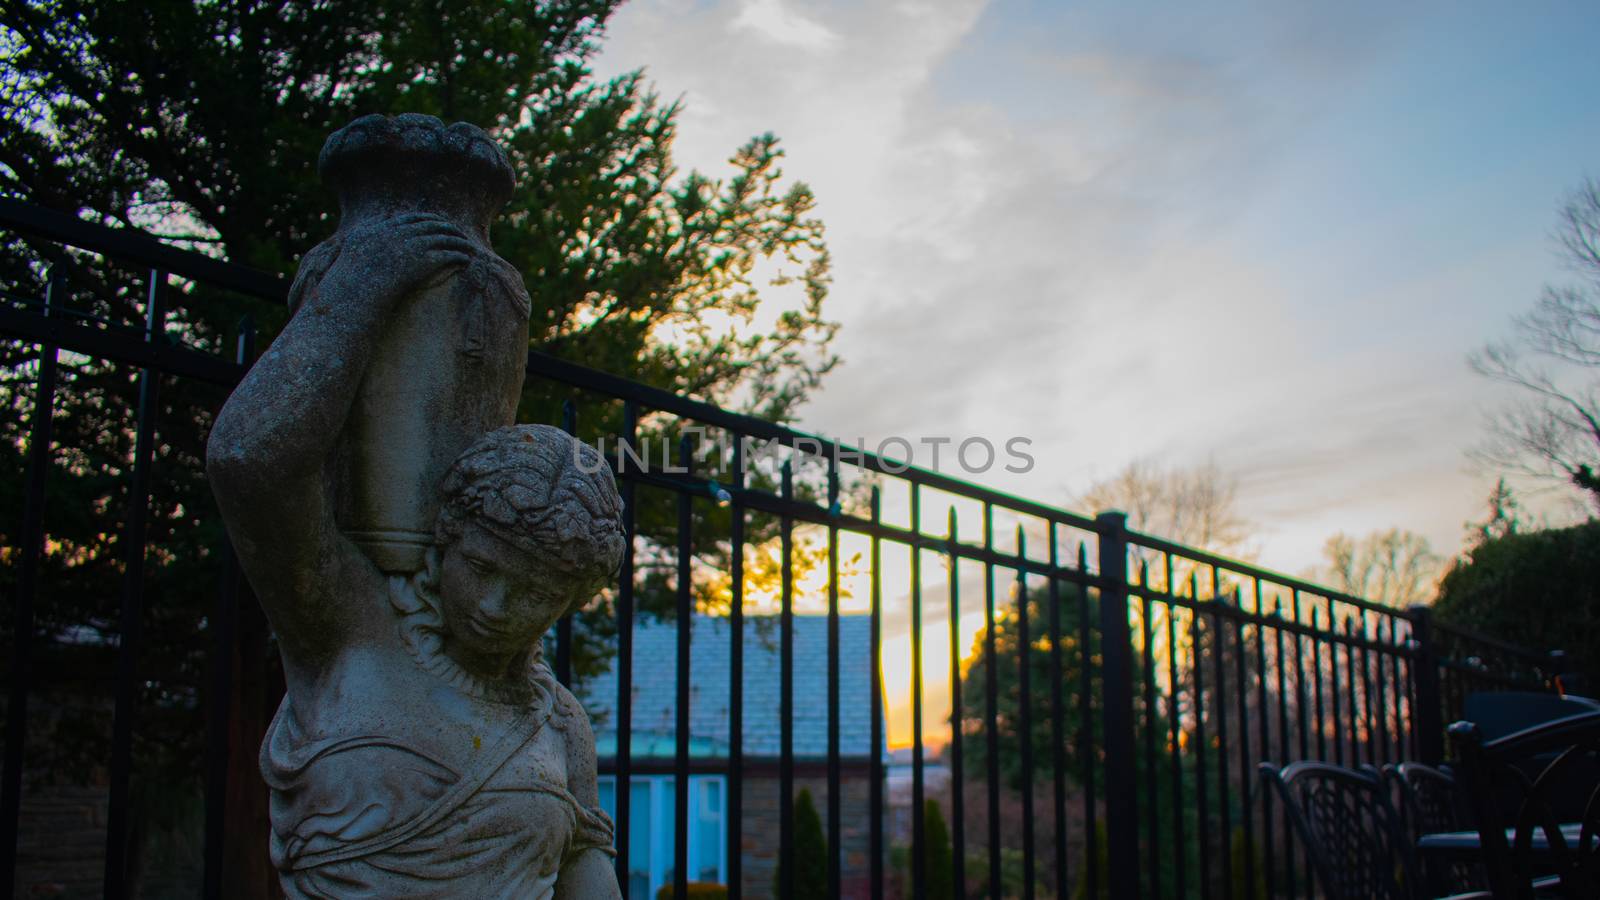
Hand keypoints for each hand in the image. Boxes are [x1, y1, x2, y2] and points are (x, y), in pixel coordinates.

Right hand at [324, 213, 475, 307]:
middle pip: (432, 225)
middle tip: (460, 233)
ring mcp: (410, 246)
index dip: (429, 220)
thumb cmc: (351, 279)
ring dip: (459, 241)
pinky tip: (466, 259)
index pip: (412, 219)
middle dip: (449, 228)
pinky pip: (447, 254)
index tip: (440, 222)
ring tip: (469, 245)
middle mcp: (399, 234)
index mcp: (384, 229)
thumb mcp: (353, 249)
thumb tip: (378, 225)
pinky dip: (459, 255)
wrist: (355, 293)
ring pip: (443, 238)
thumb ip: (366, 233)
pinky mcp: (422, 262)